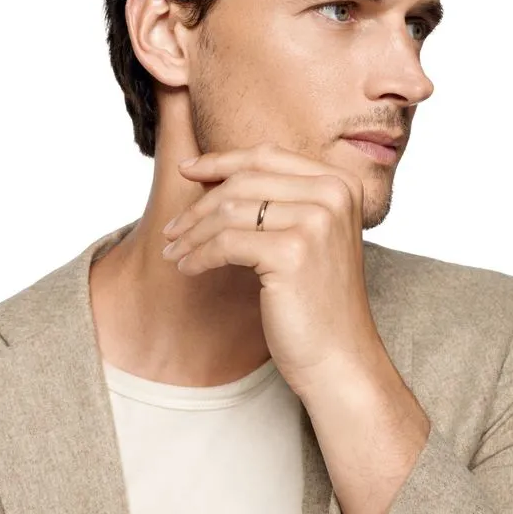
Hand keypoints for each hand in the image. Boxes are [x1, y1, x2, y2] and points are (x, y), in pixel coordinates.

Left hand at [161, 142, 380, 395]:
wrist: (340, 357)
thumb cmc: (317, 301)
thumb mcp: (308, 237)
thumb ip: (279, 200)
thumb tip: (214, 177)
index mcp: (340, 183)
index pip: (267, 156)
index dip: (220, 160)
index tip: (187, 169)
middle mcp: (334, 194)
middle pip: (244, 182)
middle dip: (199, 205)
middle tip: (172, 229)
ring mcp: (317, 220)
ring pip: (230, 211)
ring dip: (193, 233)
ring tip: (175, 251)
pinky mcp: (293, 252)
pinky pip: (225, 243)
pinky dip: (198, 255)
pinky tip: (187, 268)